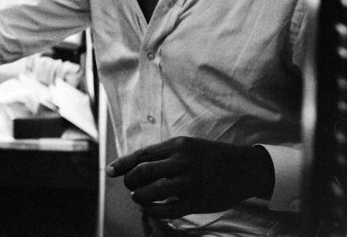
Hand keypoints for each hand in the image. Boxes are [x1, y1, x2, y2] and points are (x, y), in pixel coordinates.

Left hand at [107, 137, 273, 217]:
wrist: (245, 169)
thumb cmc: (209, 157)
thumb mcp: (187, 146)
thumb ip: (162, 154)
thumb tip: (132, 165)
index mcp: (178, 145)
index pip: (141, 155)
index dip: (122, 164)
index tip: (109, 172)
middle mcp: (183, 161)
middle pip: (142, 173)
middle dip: (130, 182)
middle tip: (130, 187)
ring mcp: (191, 182)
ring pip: (151, 192)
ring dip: (139, 197)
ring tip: (139, 197)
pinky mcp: (199, 201)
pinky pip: (167, 210)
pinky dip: (153, 211)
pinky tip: (150, 209)